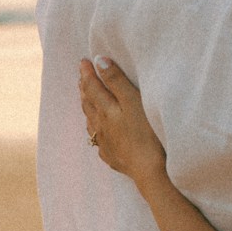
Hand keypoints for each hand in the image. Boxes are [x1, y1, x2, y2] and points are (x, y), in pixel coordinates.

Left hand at [79, 57, 167, 191]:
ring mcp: (105, 143)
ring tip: (85, 100)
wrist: (149, 169)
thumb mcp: (133, 101)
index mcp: (105, 110)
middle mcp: (100, 126)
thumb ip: (115, 81)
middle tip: (81, 77)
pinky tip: (97, 132)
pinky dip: (95, 129)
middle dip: (84, 88)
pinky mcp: (112, 156)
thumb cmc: (146, 133)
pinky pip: (98, 139)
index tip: (83, 61)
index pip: (92, 87)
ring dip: (87, 107)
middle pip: (88, 103)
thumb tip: (98, 61)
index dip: (87, 73)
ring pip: (91, 122)